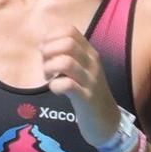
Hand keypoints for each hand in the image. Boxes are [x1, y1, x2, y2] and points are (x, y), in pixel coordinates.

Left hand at [39, 24, 119, 147]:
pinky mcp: (86, 98)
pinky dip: (55, 85)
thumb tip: (44, 46)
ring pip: (66, 62)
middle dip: (49, 51)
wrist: (106, 121)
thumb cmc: (88, 93)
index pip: (70, 30)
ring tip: (49, 77)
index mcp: (89, 53)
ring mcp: (90, 80)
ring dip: (50, 68)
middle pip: (67, 43)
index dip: (52, 37)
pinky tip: (55, 89)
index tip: (46, 50)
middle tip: (45, 64)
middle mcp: (92, 63)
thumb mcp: (81, 70)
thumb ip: (67, 56)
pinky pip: (67, 85)